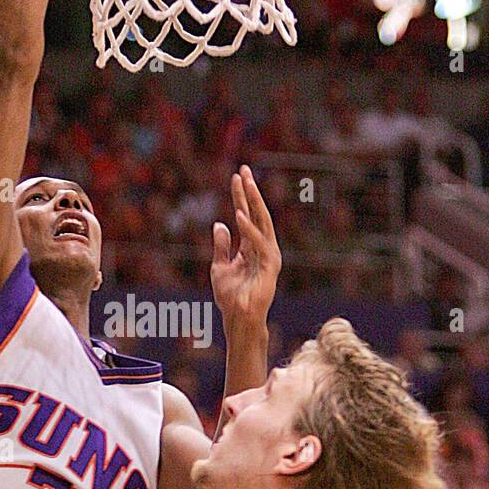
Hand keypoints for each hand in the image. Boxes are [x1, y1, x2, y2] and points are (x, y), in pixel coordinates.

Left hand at [210, 166, 281, 330]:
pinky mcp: (270, 267)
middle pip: (257, 213)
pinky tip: (238, 214)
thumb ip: (221, 246)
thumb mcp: (219, 266)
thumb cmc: (231, 297)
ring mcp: (268, 256)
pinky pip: (259, 243)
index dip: (241, 195)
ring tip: (244, 183)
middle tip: (243, 170)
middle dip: (250, 191)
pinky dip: (248, 229)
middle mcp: (263, 247)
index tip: (236, 175)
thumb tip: (219, 224)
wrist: (239, 319)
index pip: (247, 214)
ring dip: (252, 202)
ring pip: (261, 222)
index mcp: (252, 246)